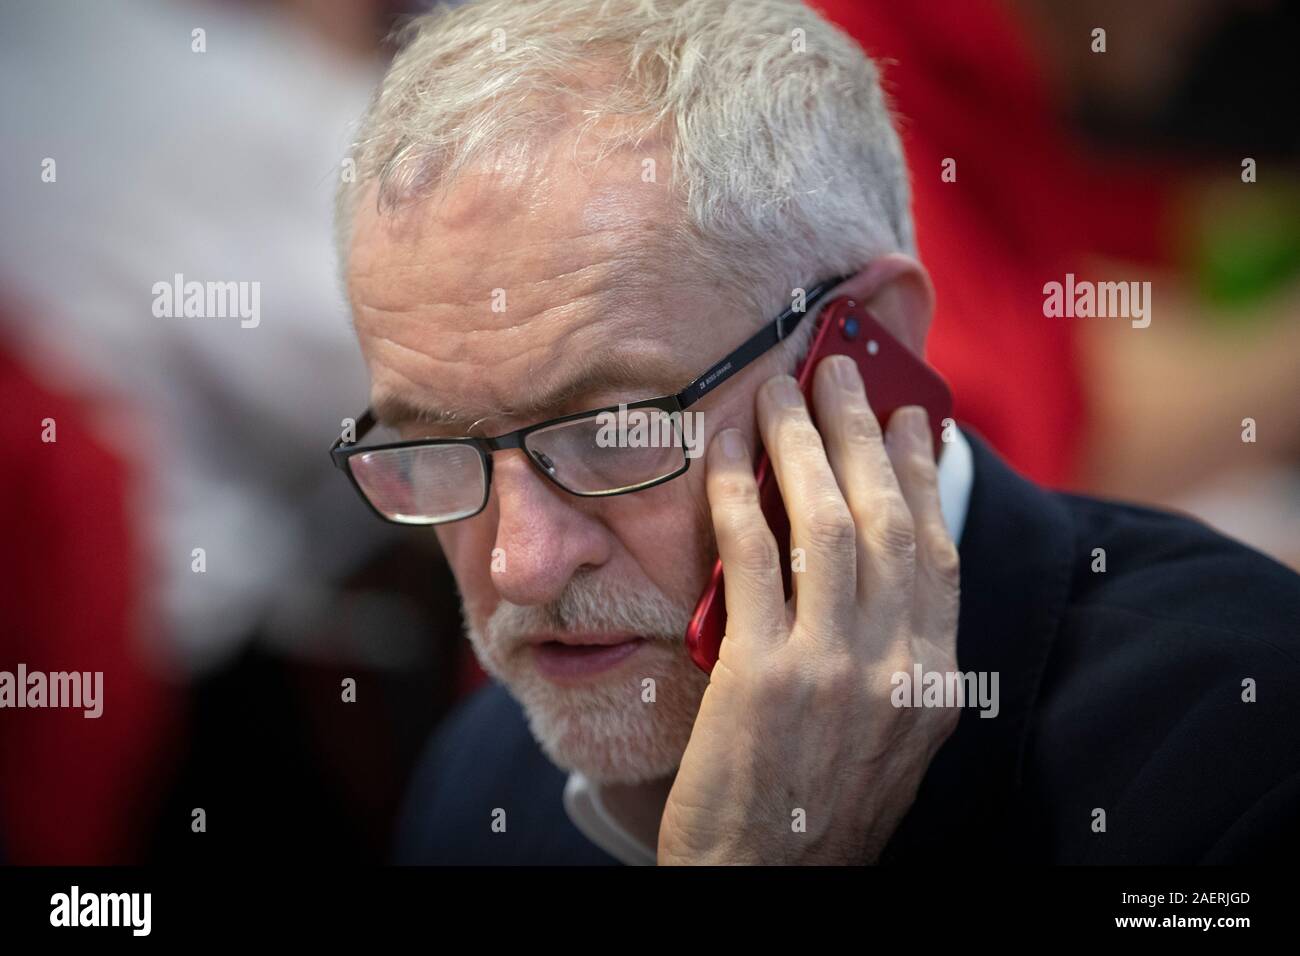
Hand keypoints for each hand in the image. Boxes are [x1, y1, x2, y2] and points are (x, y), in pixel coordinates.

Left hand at [658, 356, 960, 864]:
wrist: (768, 884)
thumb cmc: (820, 809)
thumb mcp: (890, 742)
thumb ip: (895, 661)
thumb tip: (877, 571)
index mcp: (937, 683)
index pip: (938, 553)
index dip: (923, 476)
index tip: (910, 418)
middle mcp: (899, 669)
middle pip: (889, 520)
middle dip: (862, 433)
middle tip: (838, 372)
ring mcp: (834, 670)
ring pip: (828, 525)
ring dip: (803, 444)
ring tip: (782, 390)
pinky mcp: (763, 677)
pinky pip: (752, 559)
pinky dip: (737, 495)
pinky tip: (724, 452)